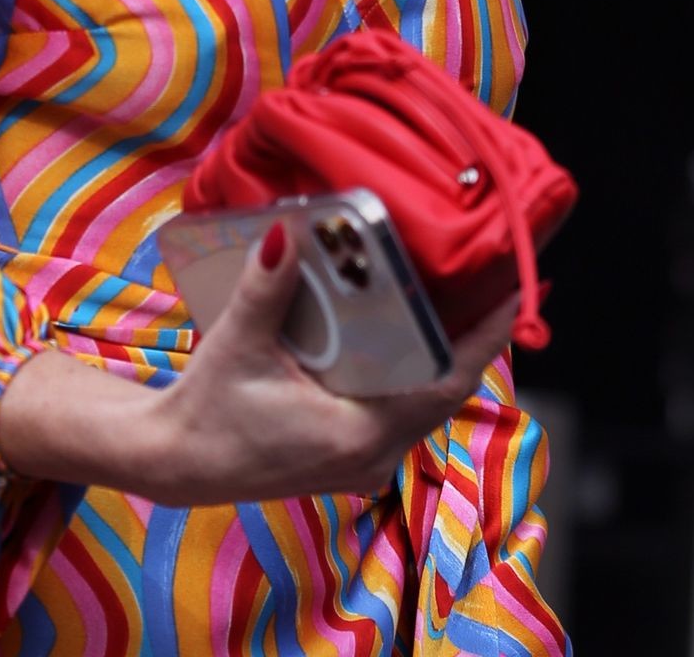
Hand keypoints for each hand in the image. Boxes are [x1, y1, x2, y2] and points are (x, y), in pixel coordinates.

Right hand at [141, 225, 524, 506]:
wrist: (174, 462)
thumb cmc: (206, 411)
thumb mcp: (237, 344)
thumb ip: (266, 287)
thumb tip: (286, 230)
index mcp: (360, 434)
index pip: (447, 384)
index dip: (487, 338)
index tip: (519, 293)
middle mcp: (372, 456)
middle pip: (443, 391)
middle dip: (470, 337)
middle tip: (493, 276)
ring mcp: (362, 462)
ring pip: (422, 402)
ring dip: (439, 355)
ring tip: (459, 298)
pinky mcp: (347, 456)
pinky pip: (398, 409)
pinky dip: (409, 371)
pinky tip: (405, 335)